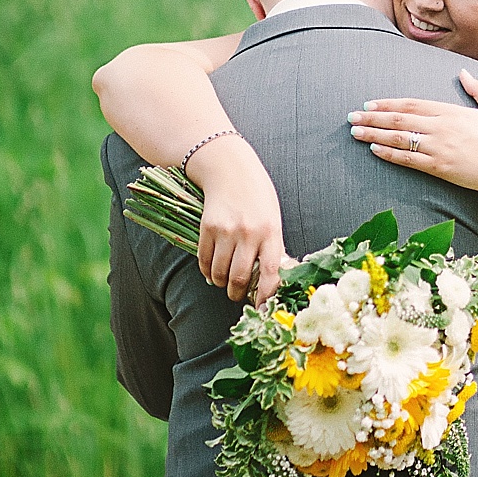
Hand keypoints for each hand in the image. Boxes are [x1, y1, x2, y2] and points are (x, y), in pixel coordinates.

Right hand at [185, 135, 294, 302]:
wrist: (228, 168)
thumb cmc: (256, 194)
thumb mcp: (272, 217)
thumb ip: (272, 245)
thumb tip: (272, 277)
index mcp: (270, 231)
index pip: (270, 273)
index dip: (265, 295)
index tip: (262, 308)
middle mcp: (248, 233)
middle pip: (239, 278)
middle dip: (236, 293)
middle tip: (236, 296)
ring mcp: (225, 231)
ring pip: (219, 273)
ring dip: (220, 283)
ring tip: (223, 282)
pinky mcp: (206, 228)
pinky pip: (204, 260)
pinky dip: (207, 271)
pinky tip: (211, 271)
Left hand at [347, 71, 477, 195]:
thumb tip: (464, 71)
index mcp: (451, 111)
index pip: (412, 104)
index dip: (388, 103)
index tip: (369, 103)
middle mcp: (441, 127)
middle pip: (399, 118)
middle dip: (372, 117)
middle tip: (351, 117)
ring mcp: (439, 147)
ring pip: (399, 138)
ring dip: (373, 134)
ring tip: (355, 132)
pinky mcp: (439, 167)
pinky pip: (408, 159)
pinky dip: (389, 154)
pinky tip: (374, 149)